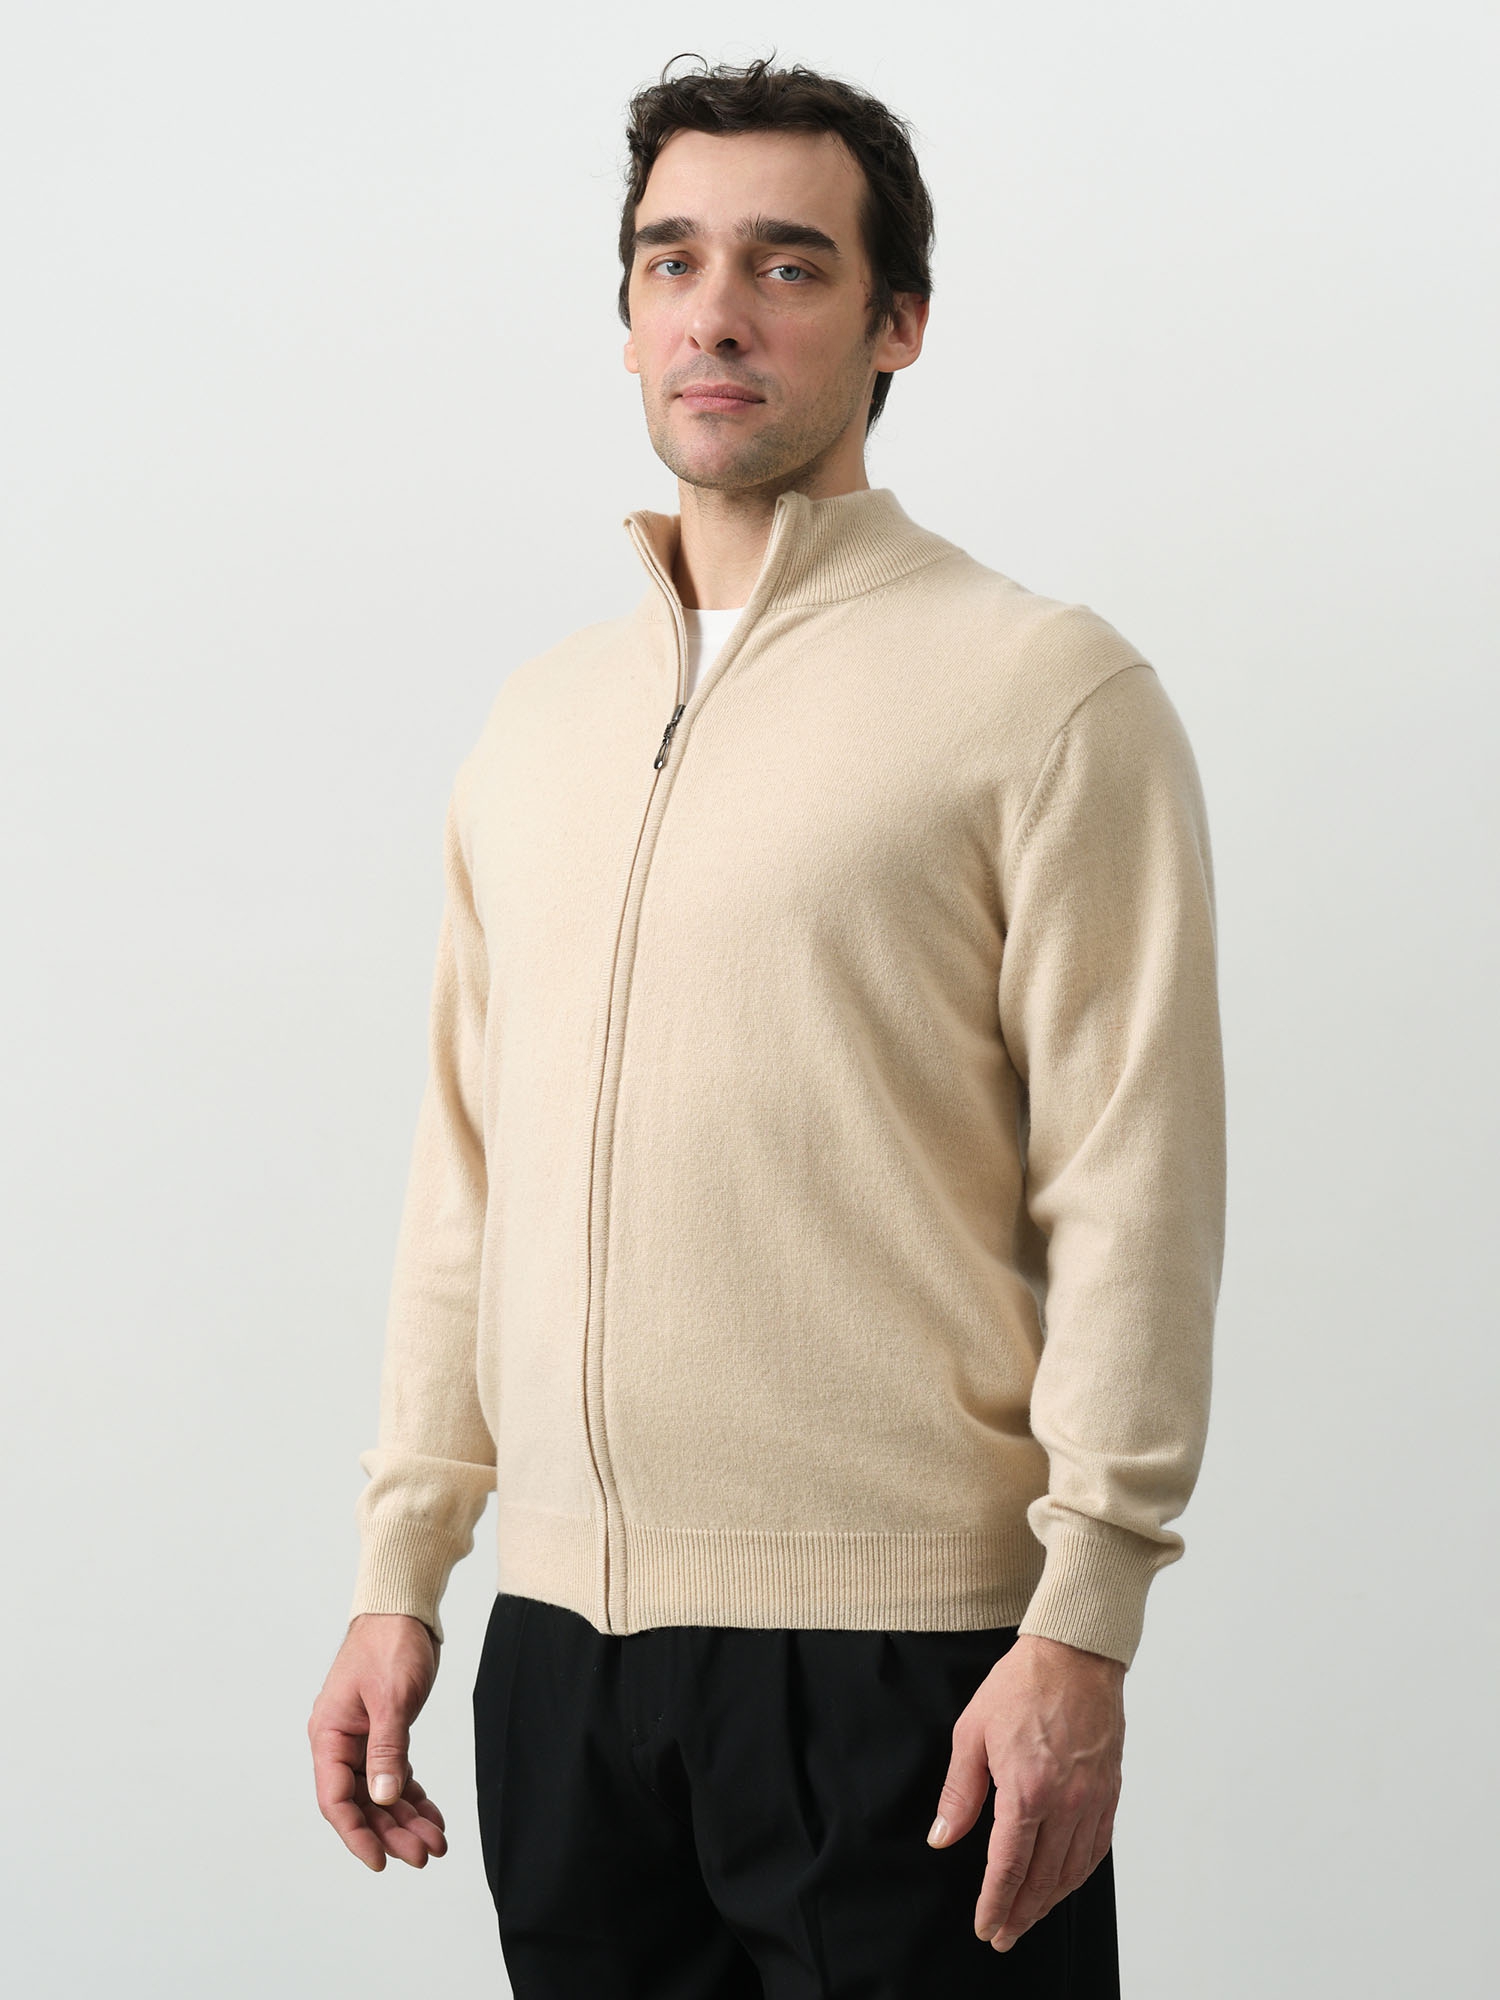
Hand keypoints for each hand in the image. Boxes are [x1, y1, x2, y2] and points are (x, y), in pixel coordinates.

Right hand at [308, 1611, 447, 1870]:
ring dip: (406, 1820)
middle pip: (362, 1803)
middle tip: (424, 1855)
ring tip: (436, 1843)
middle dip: (392, 1832)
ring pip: (381, 1794)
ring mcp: (362, 1740)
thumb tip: (382, 1799)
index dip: (356, 1835)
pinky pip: (395, 1776)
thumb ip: (387, 1749)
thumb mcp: (391, 1698)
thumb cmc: (390, 1644)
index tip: (380, 1862)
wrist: (404, 1608)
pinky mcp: (384, 1734)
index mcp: (329, 1734)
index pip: (336, 1799)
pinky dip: (414, 1798)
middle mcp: (341, 1742)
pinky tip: (433, 1817)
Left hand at [926, 1632, 1123, 1951]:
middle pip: (1042, 1879)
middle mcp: (1065, 1803)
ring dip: (1049, 1902)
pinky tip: (1064, 1883)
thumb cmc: (1021, 1685)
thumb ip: (959, 1794)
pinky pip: (1097, 1849)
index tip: (985, 1926)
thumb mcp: (971, 1732)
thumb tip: (942, 1838)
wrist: (1074, 1655)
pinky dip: (1078, 1875)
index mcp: (1027, 1790)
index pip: (1009, 1867)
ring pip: (1072, 1871)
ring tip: (1028, 1917)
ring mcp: (1092, 1800)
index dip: (995, 1903)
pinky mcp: (1110, 1792)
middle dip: (1020, 1914)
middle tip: (1003, 1934)